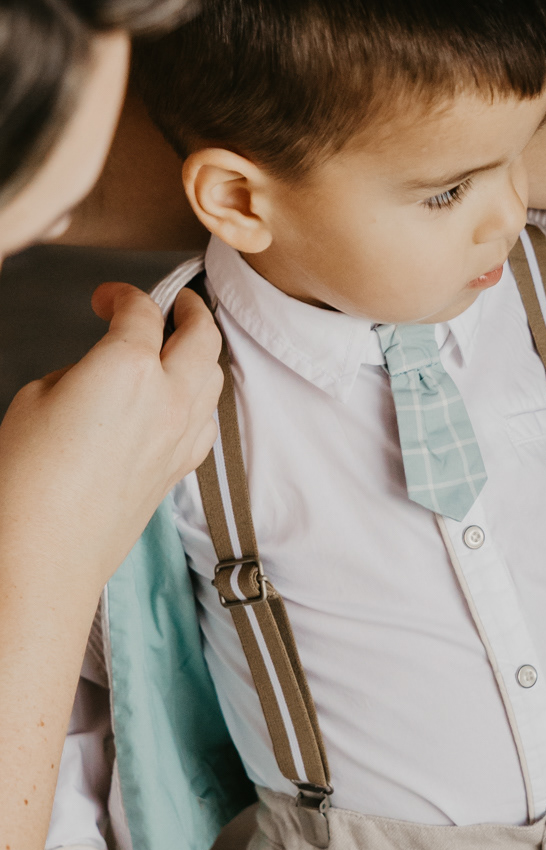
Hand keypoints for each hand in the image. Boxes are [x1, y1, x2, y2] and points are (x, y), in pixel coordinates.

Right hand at [0, 281, 221, 591]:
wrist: (43, 554)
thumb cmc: (27, 481)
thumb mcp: (36, 398)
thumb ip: (80, 374)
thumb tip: (99, 377)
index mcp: (129, 367)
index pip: (141, 311)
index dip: (123, 295)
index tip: (108, 298)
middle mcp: (168, 397)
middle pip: (202, 336)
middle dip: (190, 310)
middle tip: (174, 302)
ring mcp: (180, 436)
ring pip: (213, 378)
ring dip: (201, 353)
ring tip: (181, 345)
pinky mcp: (178, 470)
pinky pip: (206, 423)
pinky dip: (200, 401)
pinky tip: (182, 402)